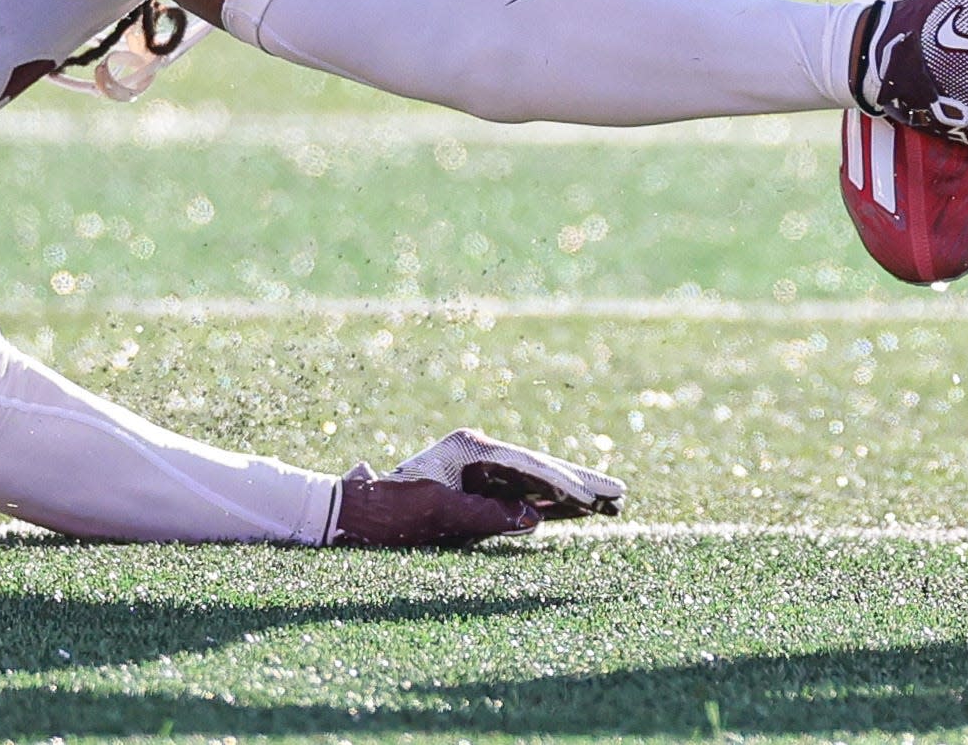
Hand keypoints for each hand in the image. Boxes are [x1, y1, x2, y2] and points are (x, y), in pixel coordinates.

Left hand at [332, 431, 625, 545]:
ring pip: (534, 480)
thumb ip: (487, 517)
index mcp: (472, 448)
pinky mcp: (473, 483)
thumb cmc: (387, 512)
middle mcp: (479, 450)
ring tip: (609, 502)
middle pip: (541, 468)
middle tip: (622, 495)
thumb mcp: (438, 516)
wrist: (346, 511)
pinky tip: (571, 509)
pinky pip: (519, 492)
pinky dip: (547, 501)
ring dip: (570, 493)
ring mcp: (477, 466)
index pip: (530, 467)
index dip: (566, 486)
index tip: (596, 500)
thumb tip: (535, 519)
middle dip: (581, 484)